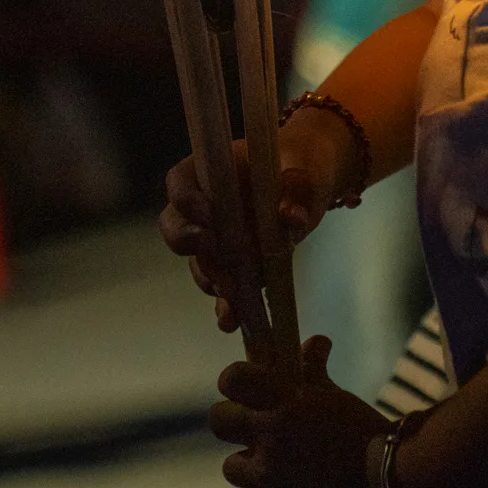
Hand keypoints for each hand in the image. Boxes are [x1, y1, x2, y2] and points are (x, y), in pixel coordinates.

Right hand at [158, 116, 353, 332]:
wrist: (311, 187)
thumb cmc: (302, 168)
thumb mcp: (306, 172)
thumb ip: (298, 190)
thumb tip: (291, 216)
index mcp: (214, 170)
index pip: (180, 181)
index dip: (185, 199)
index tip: (208, 214)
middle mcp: (205, 206)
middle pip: (176, 225)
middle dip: (189, 243)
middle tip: (212, 251)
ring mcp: (217, 238)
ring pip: (199, 261)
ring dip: (211, 277)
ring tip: (231, 291)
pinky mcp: (234, 266)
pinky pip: (222, 286)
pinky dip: (226, 304)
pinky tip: (232, 319)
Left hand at [211, 335, 393, 487]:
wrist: (386, 480)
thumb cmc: (362, 432)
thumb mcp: (336, 397)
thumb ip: (314, 370)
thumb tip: (315, 342)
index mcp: (287, 399)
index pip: (234, 378)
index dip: (234, 382)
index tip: (243, 390)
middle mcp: (272, 433)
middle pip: (219, 420)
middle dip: (233, 424)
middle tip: (254, 431)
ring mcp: (270, 474)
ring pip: (232, 467)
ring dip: (249, 468)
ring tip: (273, 470)